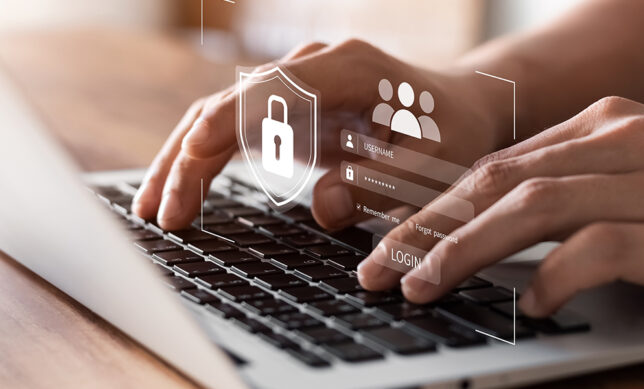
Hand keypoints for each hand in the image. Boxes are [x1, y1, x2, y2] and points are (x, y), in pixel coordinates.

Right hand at [131, 39, 498, 230]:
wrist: (453, 111)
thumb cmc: (448, 134)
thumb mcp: (432, 163)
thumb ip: (382, 184)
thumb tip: (322, 207)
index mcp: (346, 69)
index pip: (272, 90)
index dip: (228, 122)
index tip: (193, 157)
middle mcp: (310, 69)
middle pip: (231, 104)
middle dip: (191, 156)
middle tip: (163, 213)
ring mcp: (292, 88)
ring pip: (218, 117)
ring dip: (183, 161)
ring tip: (151, 211)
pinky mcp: (285, 111)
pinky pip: (231, 133)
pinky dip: (202, 163)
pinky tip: (180, 194)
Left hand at [358, 96, 643, 316]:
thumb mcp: (625, 179)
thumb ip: (562, 189)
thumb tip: (480, 225)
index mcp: (598, 126)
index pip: (493, 167)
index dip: (434, 207)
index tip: (391, 242)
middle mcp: (619, 141)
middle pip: (498, 183)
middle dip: (429, 229)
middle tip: (379, 268)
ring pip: (533, 208)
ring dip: (467, 250)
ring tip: (424, 287)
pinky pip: (601, 248)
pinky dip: (557, 277)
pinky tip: (535, 305)